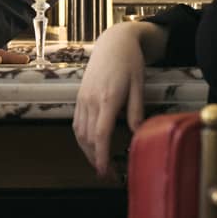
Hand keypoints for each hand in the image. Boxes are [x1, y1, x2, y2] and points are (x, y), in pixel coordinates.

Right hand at [73, 22, 150, 178]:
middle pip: (89, 138)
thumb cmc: (129, 61)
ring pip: (80, 133)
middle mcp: (91, 100)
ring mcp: (83, 98)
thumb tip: (139, 135)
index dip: (101, 156)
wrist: (113, 41)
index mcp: (108, 98)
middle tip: (109, 175)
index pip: (101, 134)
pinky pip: (77, 123)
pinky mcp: (80, 96)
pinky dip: (82, 139)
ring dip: (88, 152)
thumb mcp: (139, 85)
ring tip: (99, 165)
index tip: (105, 171)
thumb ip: (136, 111)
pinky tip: (91, 146)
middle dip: (96, 160)